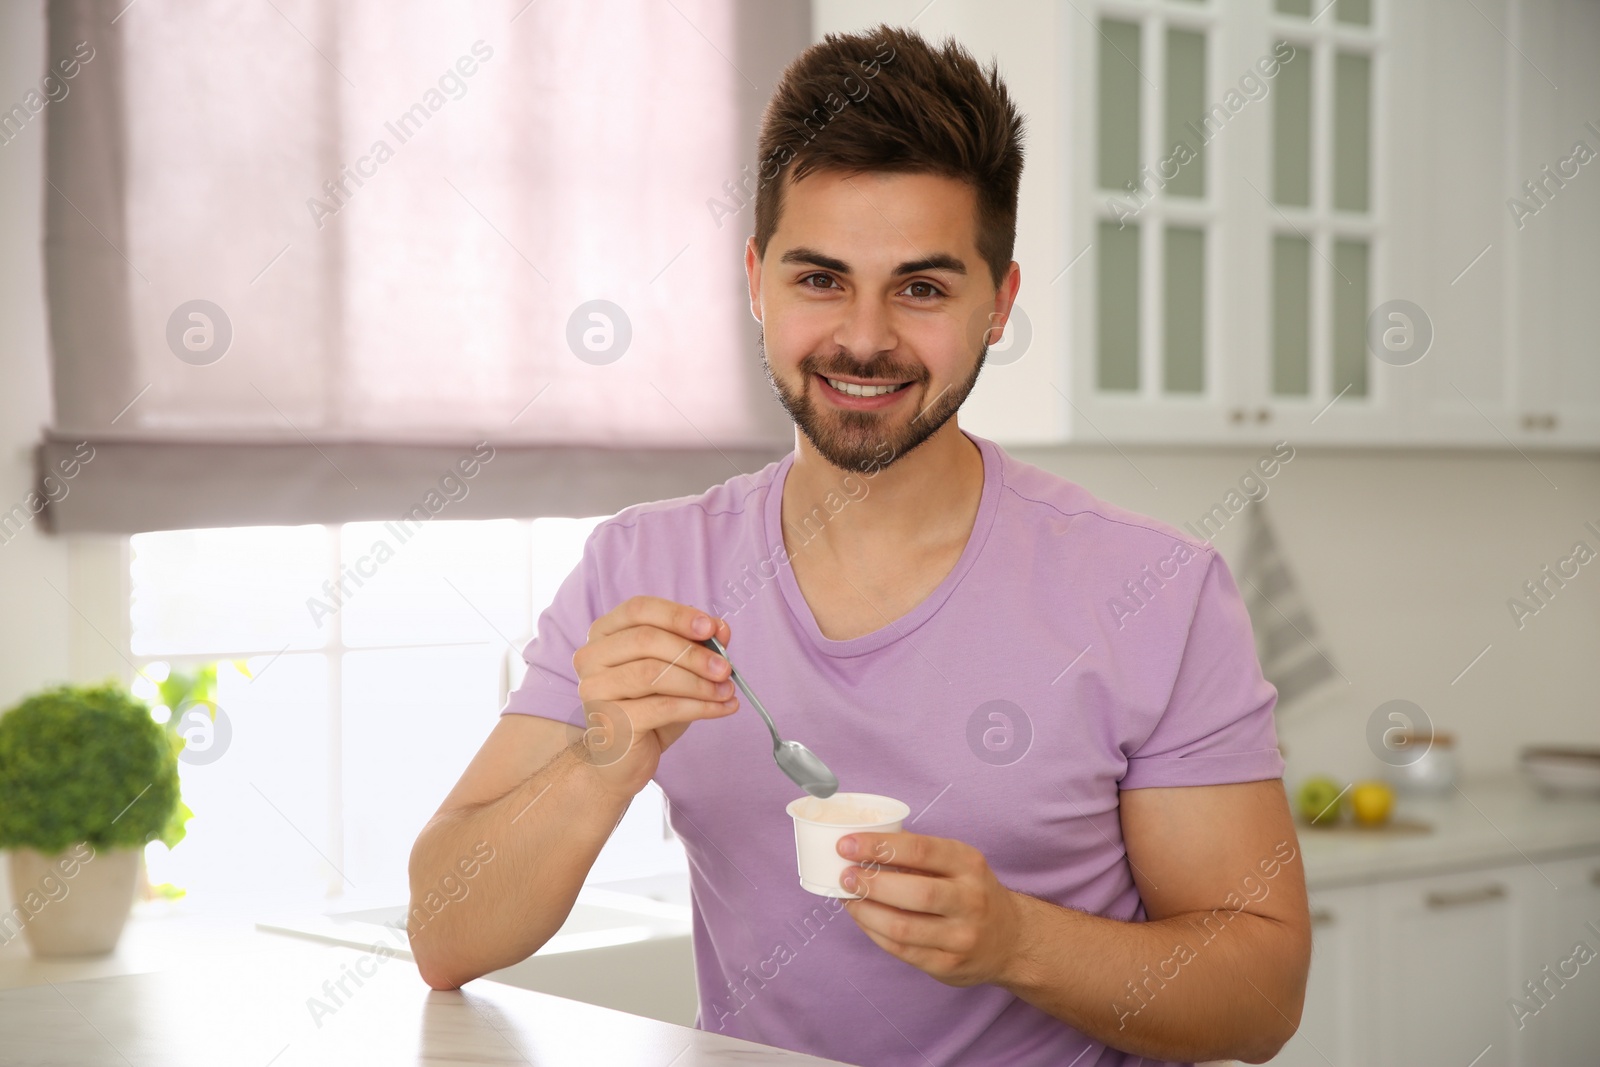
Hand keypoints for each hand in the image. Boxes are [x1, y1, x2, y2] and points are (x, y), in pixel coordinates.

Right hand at [571, 596, 737, 798]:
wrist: (625, 759)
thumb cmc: (649, 707)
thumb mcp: (677, 671)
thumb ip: (696, 645)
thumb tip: (721, 629)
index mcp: (603, 634)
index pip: (638, 609)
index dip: (677, 615)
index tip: (711, 627)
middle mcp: (590, 657)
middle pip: (645, 640)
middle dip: (693, 653)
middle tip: (726, 667)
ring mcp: (594, 690)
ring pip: (651, 674)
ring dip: (698, 682)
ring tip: (727, 690)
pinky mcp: (609, 723)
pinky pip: (661, 708)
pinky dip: (698, 707)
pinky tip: (722, 708)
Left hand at [836, 831, 1026, 987]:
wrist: (1011, 940)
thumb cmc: (972, 892)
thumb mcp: (959, 863)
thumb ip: (919, 854)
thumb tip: (864, 843)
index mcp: (969, 864)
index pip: (920, 850)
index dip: (880, 847)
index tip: (847, 845)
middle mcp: (970, 900)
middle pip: (914, 892)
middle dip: (871, 883)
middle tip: (844, 875)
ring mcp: (961, 937)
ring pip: (903, 927)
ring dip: (866, 912)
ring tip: (847, 898)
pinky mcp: (948, 965)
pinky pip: (902, 950)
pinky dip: (874, 933)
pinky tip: (863, 919)